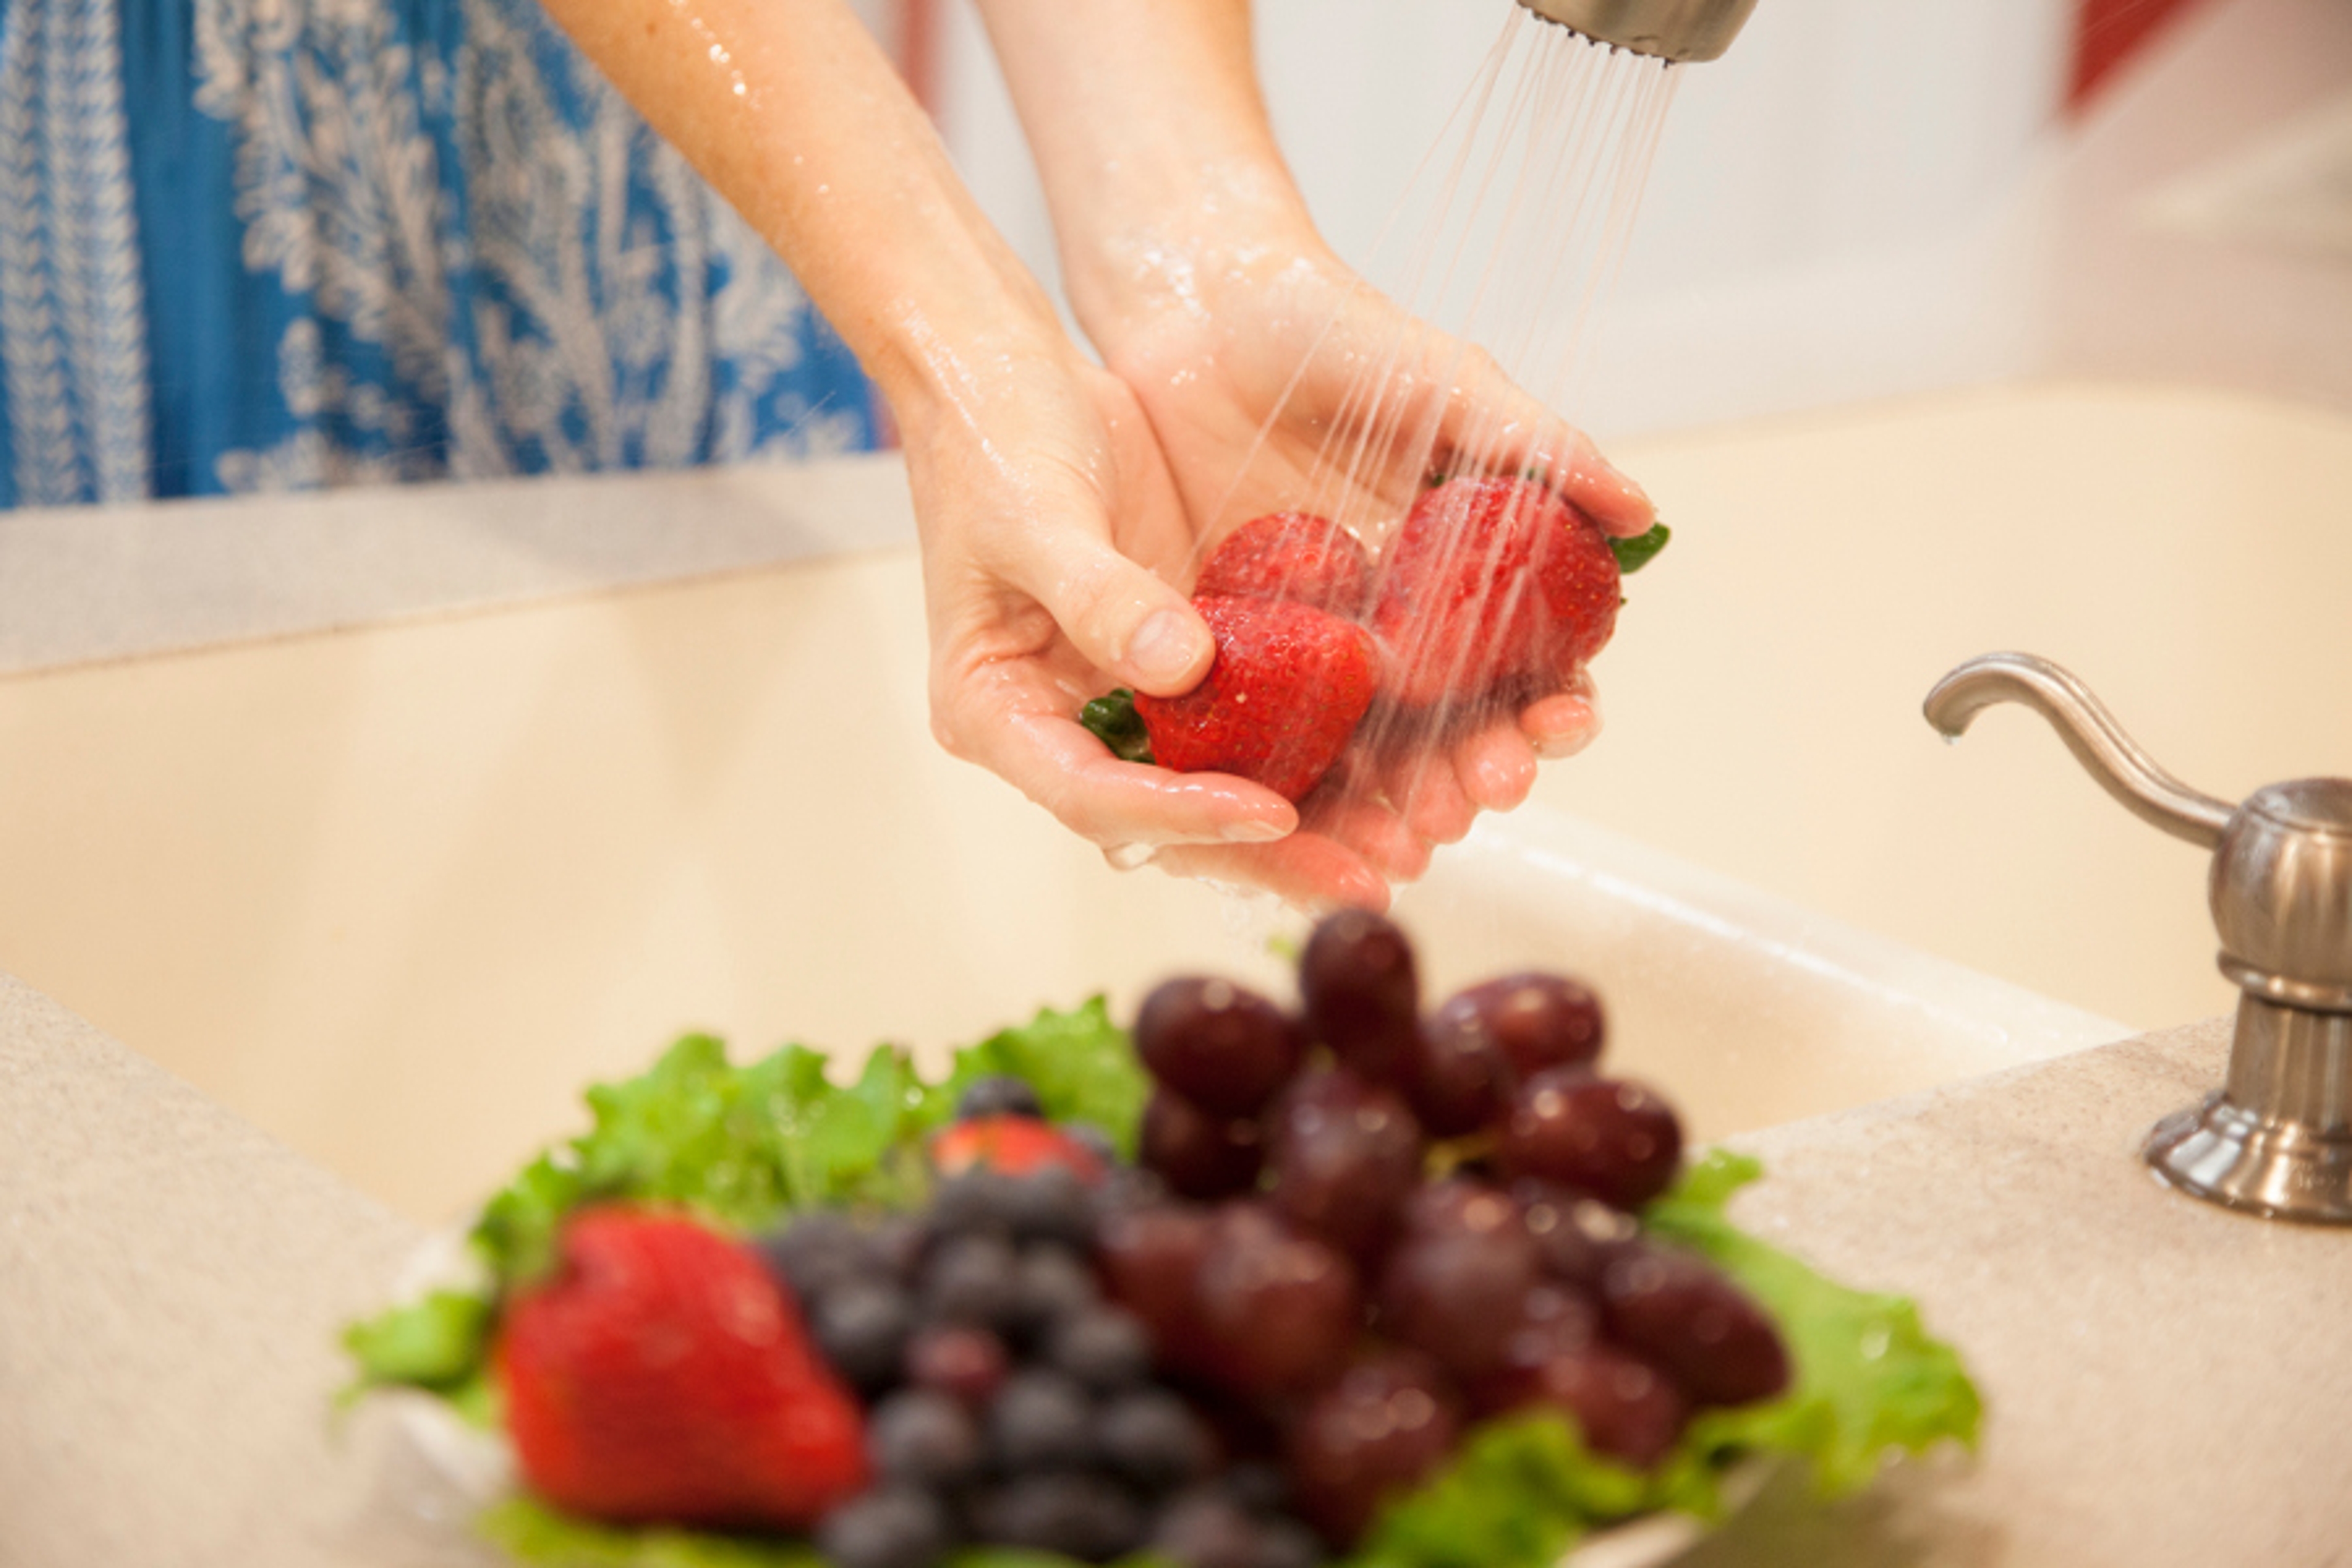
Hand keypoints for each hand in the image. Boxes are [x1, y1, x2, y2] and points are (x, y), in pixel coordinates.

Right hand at [900, 322, 1418, 898]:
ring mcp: (1124, 698)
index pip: (1090, 795)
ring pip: (1217, 782)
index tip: (1268, 813)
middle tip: (1369, 878)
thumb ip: (1098, 594)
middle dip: (1268, 853)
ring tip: (1404, 844)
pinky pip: (1249, 719)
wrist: (1003, 377)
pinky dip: (1315, 745)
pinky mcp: (1180, 660)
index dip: (1180, 813)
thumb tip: (1178, 667)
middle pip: (1167, 818)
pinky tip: (1395, 764)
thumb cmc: (992, 441)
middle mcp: (1062, 727)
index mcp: (997, 713)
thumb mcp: (1032, 514)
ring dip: (1310, 818)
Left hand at [1079, 227, 1652, 902]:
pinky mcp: (1227, 640)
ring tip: (1410, 832)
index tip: (1561, 725)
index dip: (1550, 702)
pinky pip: (1263, 722)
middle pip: (1450, 724)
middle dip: (1476, 768)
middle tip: (1482, 796)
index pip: (1525, 661)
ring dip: (1394, 799)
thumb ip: (1533, 445)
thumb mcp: (1440, 381)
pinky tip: (1309, 815)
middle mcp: (1392, 617)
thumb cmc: (1328, 327)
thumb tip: (1638, 513)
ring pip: (1365, 744)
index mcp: (1459, 569)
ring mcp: (1310, 636)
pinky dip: (1292, 776)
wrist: (1200, 303)